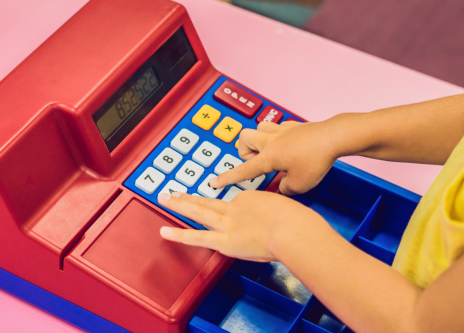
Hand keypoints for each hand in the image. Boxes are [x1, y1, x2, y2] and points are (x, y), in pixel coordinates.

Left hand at [157, 190, 323, 261]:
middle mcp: (236, 208)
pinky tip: (165, 233)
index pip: (235, 203)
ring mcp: (228, 223)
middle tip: (174, 191)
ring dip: (179, 205)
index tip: (225, 208)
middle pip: (208, 201)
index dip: (228, 207)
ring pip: (198, 211)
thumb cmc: (299, 224)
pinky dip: (180, 235)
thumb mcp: (289, 210)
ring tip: (164, 199)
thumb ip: (280, 214)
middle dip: (189, 197)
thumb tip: (285, 220)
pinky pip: (197, 237)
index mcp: (251, 199)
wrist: (295, 231)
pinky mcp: (225, 240)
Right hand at [211, 120, 337, 195]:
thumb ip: (285, 189)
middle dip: (245, 151)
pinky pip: (278, 128)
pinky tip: (291, 146)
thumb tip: (282, 185)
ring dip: (259, 141)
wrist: (335, 137)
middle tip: (258, 162)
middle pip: (244, 139)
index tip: (215, 182)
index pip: (243, 170)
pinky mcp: (294, 125)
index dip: (228, 178)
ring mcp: (282, 130)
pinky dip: (279, 137)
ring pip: (258, 129)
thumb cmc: (317, 160)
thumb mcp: (300, 185)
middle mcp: (270, 141)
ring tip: (272, 153)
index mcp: (268, 157)